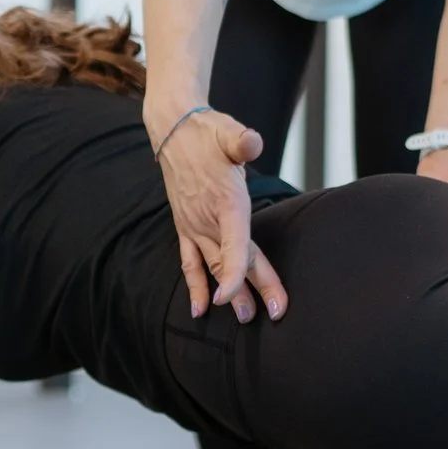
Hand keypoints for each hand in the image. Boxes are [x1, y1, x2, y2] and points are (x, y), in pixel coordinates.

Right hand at [152, 108, 286, 323]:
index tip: (238, 295)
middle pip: (234, 261)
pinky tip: (199, 310)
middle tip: (274, 313)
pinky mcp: (186, 228)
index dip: (236, 272)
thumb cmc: (207, 133)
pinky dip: (196, 285)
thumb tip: (251, 142)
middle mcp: (208, 220)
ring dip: (231, 293)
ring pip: (216, 267)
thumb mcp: (228, 131)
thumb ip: (242, 141)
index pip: (233, 244)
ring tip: (247, 318)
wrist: (172, 130)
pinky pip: (190, 262)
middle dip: (254, 289)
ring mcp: (195, 227)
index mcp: (225, 201)